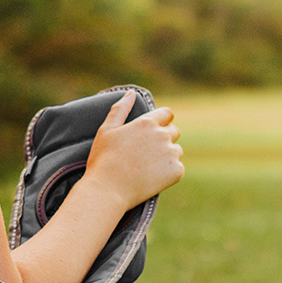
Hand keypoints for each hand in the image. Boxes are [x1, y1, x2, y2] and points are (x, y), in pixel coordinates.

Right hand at [83, 91, 184, 207]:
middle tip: (146, 154)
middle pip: (174, 132)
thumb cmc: (103, 159)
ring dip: (167, 156)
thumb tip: (131, 93)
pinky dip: (169, 173)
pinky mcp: (176, 171)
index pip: (167, 114)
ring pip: (176, 151)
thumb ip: (120, 109)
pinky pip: (178, 168)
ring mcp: (171, 154)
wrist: (107, 190)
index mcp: (147, 123)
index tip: (153, 131)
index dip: (162, 121)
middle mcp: (162, 135)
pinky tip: (152, 178)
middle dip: (164, 139)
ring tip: (146, 168)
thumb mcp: (107, 130)